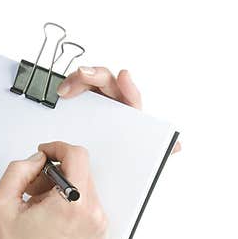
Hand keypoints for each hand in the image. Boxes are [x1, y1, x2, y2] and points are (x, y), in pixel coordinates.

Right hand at [56, 66, 182, 154]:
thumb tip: (177, 146)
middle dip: (92, 75)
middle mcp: (113, 101)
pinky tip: (60, 94)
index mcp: (128, 110)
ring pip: (87, 82)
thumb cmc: (123, 151)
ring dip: (76, 81)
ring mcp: (95, 101)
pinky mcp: (80, 106)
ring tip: (65, 90)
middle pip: (104, 80)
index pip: (130, 95)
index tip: (124, 76)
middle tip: (81, 75)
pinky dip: (67, 89)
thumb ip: (157, 150)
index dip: (128, 85)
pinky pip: (74, 92)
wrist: (105, 164)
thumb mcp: (138, 152)